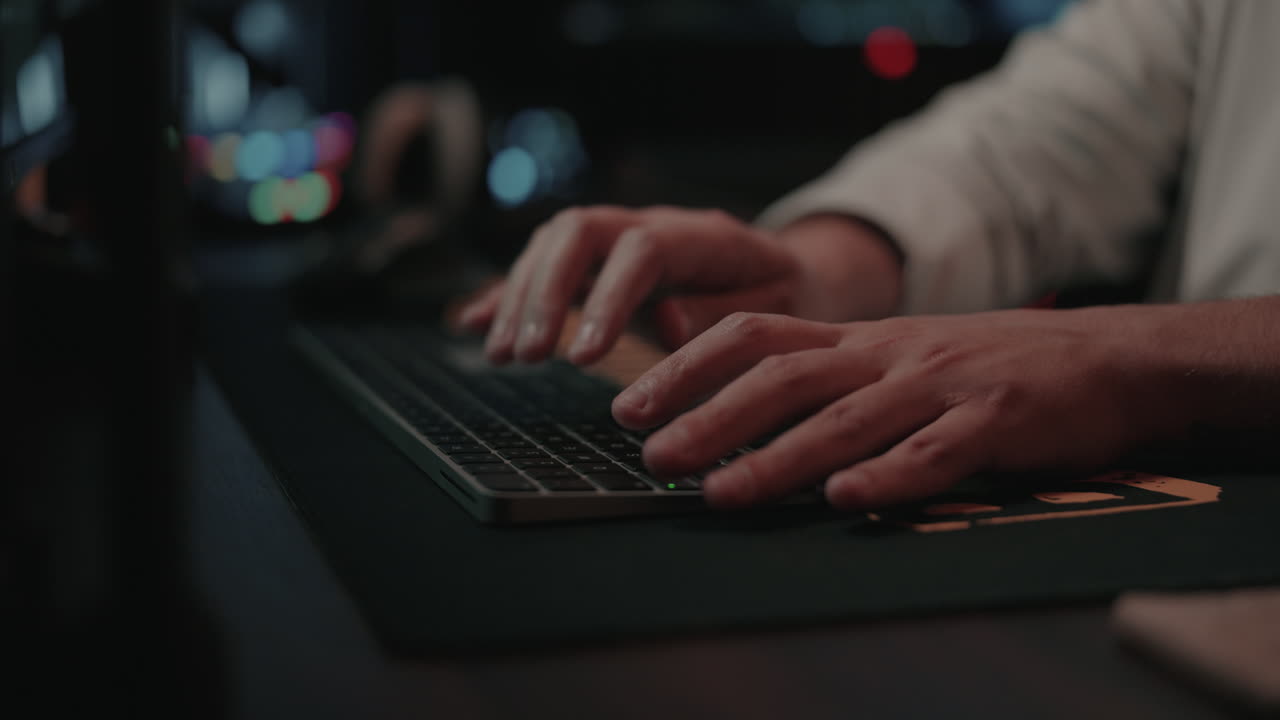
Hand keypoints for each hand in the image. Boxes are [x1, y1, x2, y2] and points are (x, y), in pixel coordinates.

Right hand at [455, 206, 804, 364]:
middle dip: (545, 291)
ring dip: (520, 297)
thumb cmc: (788, 298)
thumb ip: (723, 314)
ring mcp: (620, 239)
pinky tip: (474, 323)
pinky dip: (508, 295)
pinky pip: (545, 268)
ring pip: (553, 245)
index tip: (582, 357)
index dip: (606, 298)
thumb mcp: (779, 310)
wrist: (789, 275)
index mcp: (702, 235)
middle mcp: (651, 224)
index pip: (640, 248)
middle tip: (527, 355)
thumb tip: (665, 321)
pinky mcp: (600, 264)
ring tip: (501, 355)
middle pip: (579, 231)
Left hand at [612, 307, 1190, 509]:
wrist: (1108, 358)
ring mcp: (942, 384)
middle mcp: (889, 354)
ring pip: (846, 418)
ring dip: (777, 457)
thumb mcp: (903, 357)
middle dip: (710, 416)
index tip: (632, 403)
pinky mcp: (996, 421)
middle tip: (653, 455)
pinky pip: (936, 452)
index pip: (756, 335)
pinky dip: (889, 475)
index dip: (688, 368)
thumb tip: (747, 416)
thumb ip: (836, 379)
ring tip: (721, 493)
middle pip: (784, 376)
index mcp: (862, 339)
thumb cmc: (992, 367)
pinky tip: (847, 499)